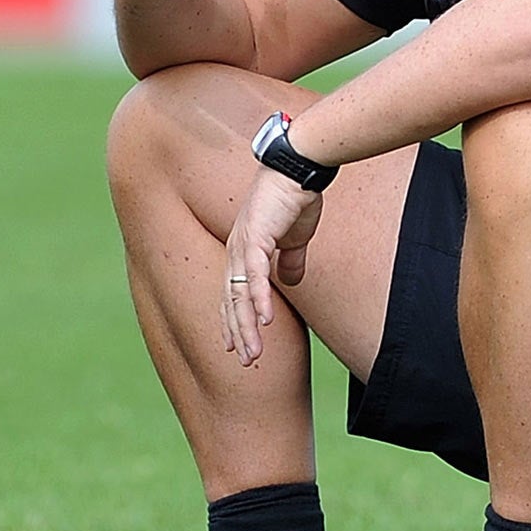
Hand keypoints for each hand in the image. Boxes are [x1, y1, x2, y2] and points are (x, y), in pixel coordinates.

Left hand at [223, 168, 323, 365]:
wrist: (298, 169)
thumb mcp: (295, 239)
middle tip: (244, 361)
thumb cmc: (294, 199)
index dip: (234, 320)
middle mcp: (236, 250)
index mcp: (243, 251)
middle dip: (238, 332)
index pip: (233, 293)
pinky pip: (255, 274)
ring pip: (240, 294)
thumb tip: (290, 280)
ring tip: (252, 353)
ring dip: (247, 325)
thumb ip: (289, 261)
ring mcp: (243, 244)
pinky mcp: (256, 236)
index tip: (236, 346)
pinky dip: (258, 298)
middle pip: (232, 300)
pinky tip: (265, 320)